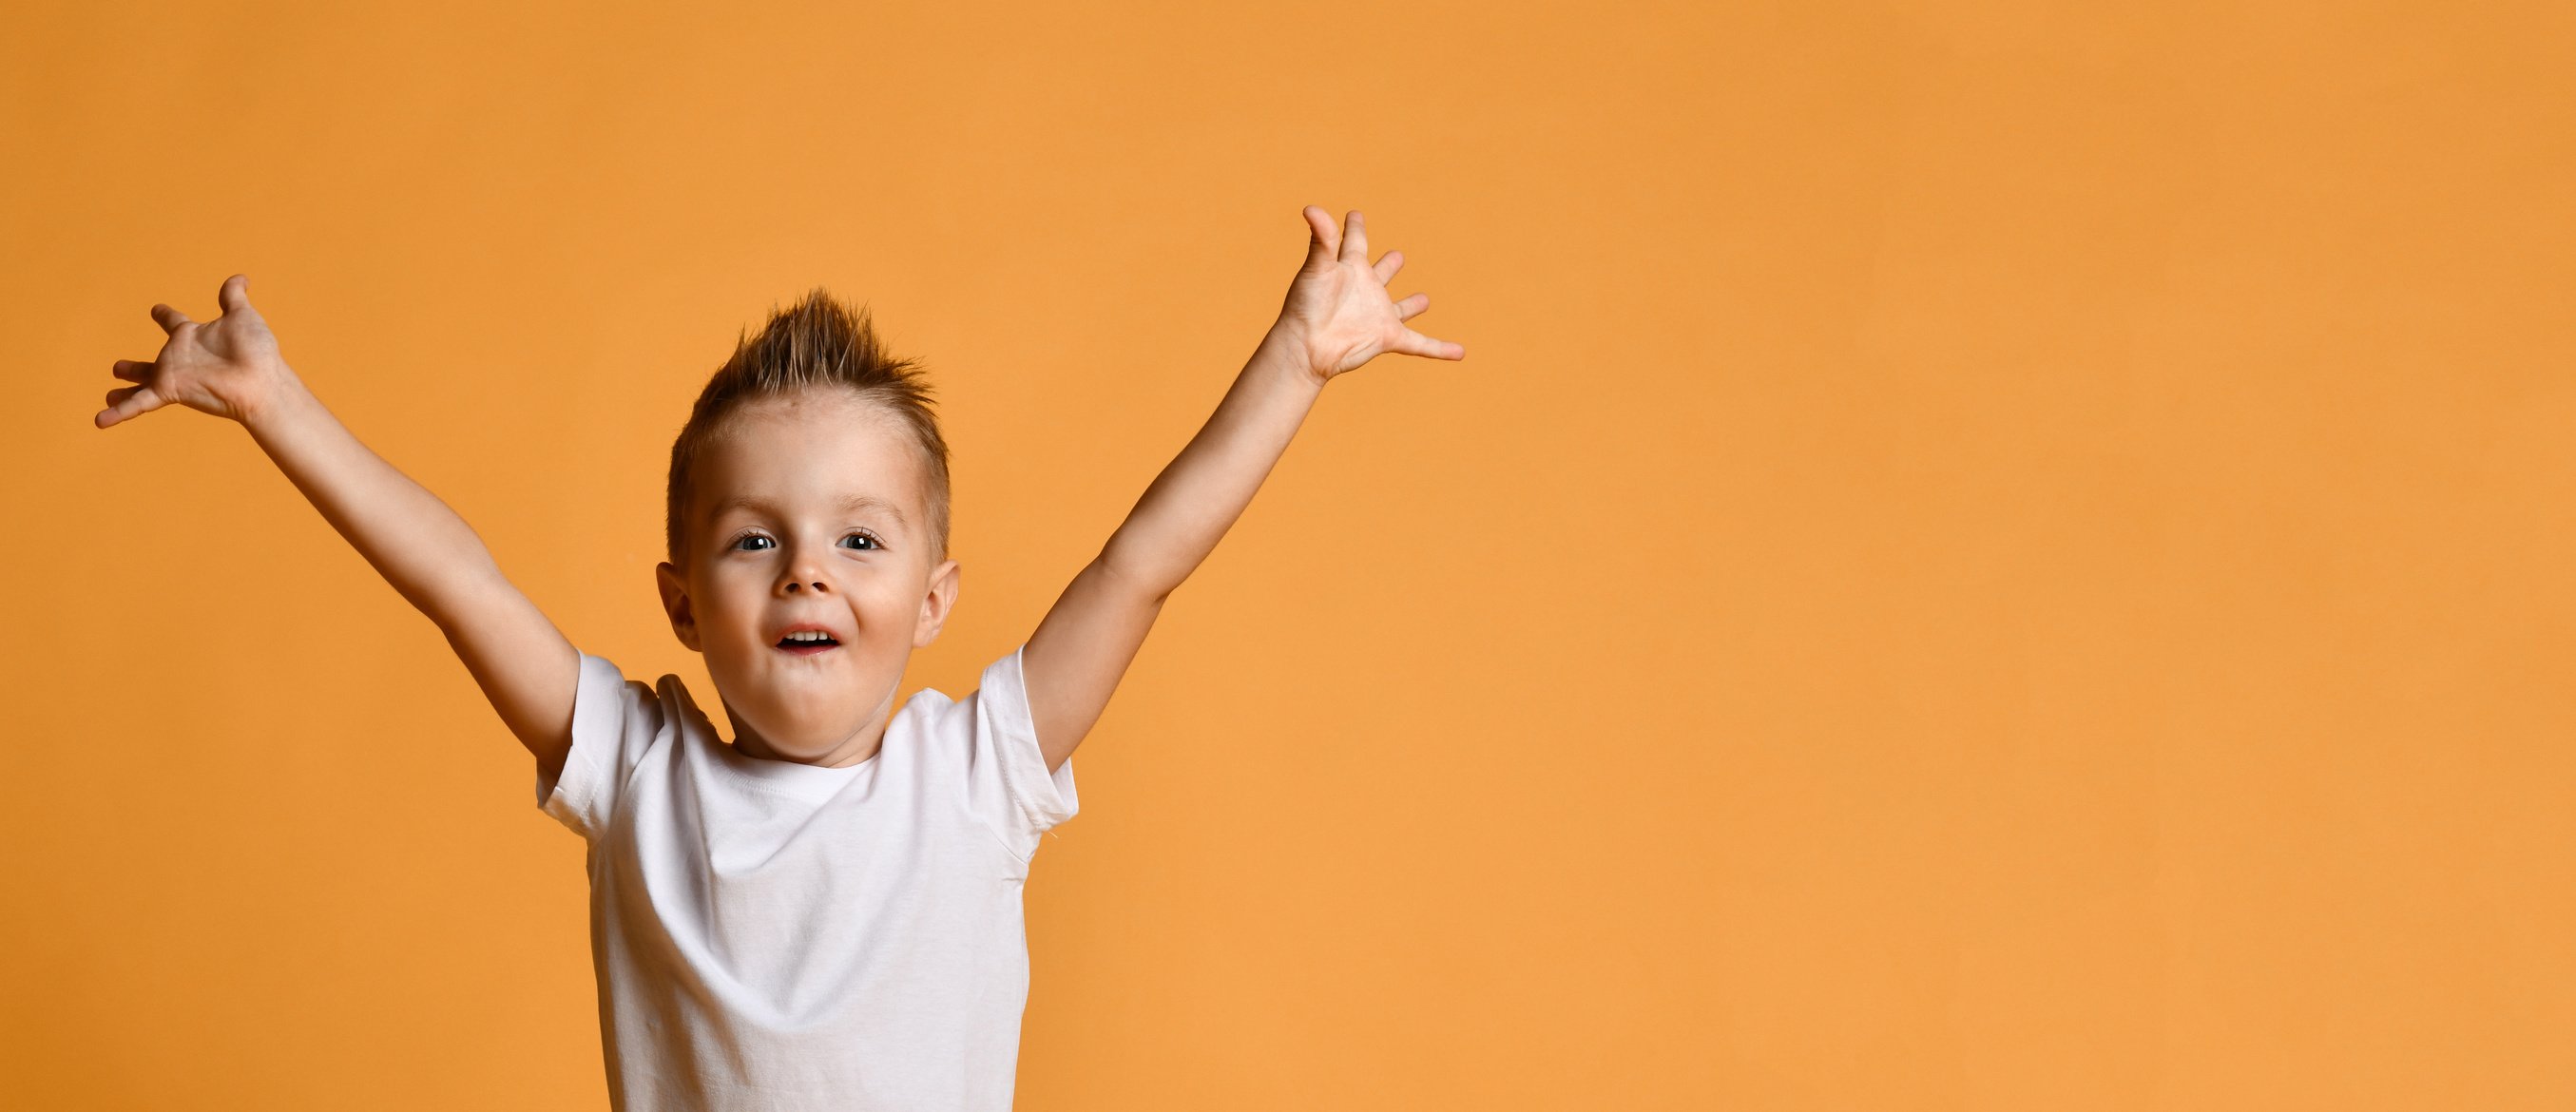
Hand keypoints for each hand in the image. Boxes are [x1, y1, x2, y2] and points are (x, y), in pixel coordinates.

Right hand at [97, 274, 290, 428]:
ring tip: (109, 396)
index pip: (174, 322)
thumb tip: (241, 278)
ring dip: (125, 391)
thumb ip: (233, 297)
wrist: (261, 381)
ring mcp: (173, 376)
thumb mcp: (242, 316)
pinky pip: (138, 403)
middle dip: (134, 367)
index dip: (164, 315)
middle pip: (151, 363)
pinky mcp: (170, 391)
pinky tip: (100, 420)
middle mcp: (180, 357)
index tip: (156, 310)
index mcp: (192, 336)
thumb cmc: (256, 351)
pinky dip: (119, 413)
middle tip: (118, 368)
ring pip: (141, 384)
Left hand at [1271, 206, 1464, 382]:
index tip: (1354, 215)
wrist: (1306, 347)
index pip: (1354, 241)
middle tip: (1397, 256)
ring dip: (1411, 306)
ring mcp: (1377, 315)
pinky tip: (1460, 353)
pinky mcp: (1387, 337)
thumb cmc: (1306, 306)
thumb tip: (1312, 208)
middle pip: (1380, 273)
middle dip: (1388, 265)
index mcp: (1349, 268)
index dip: (1354, 227)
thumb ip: (1322, 238)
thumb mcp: (1317, 268)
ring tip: (1424, 299)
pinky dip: (1441, 350)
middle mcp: (1364, 290)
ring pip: (1399, 308)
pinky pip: (1421, 344)